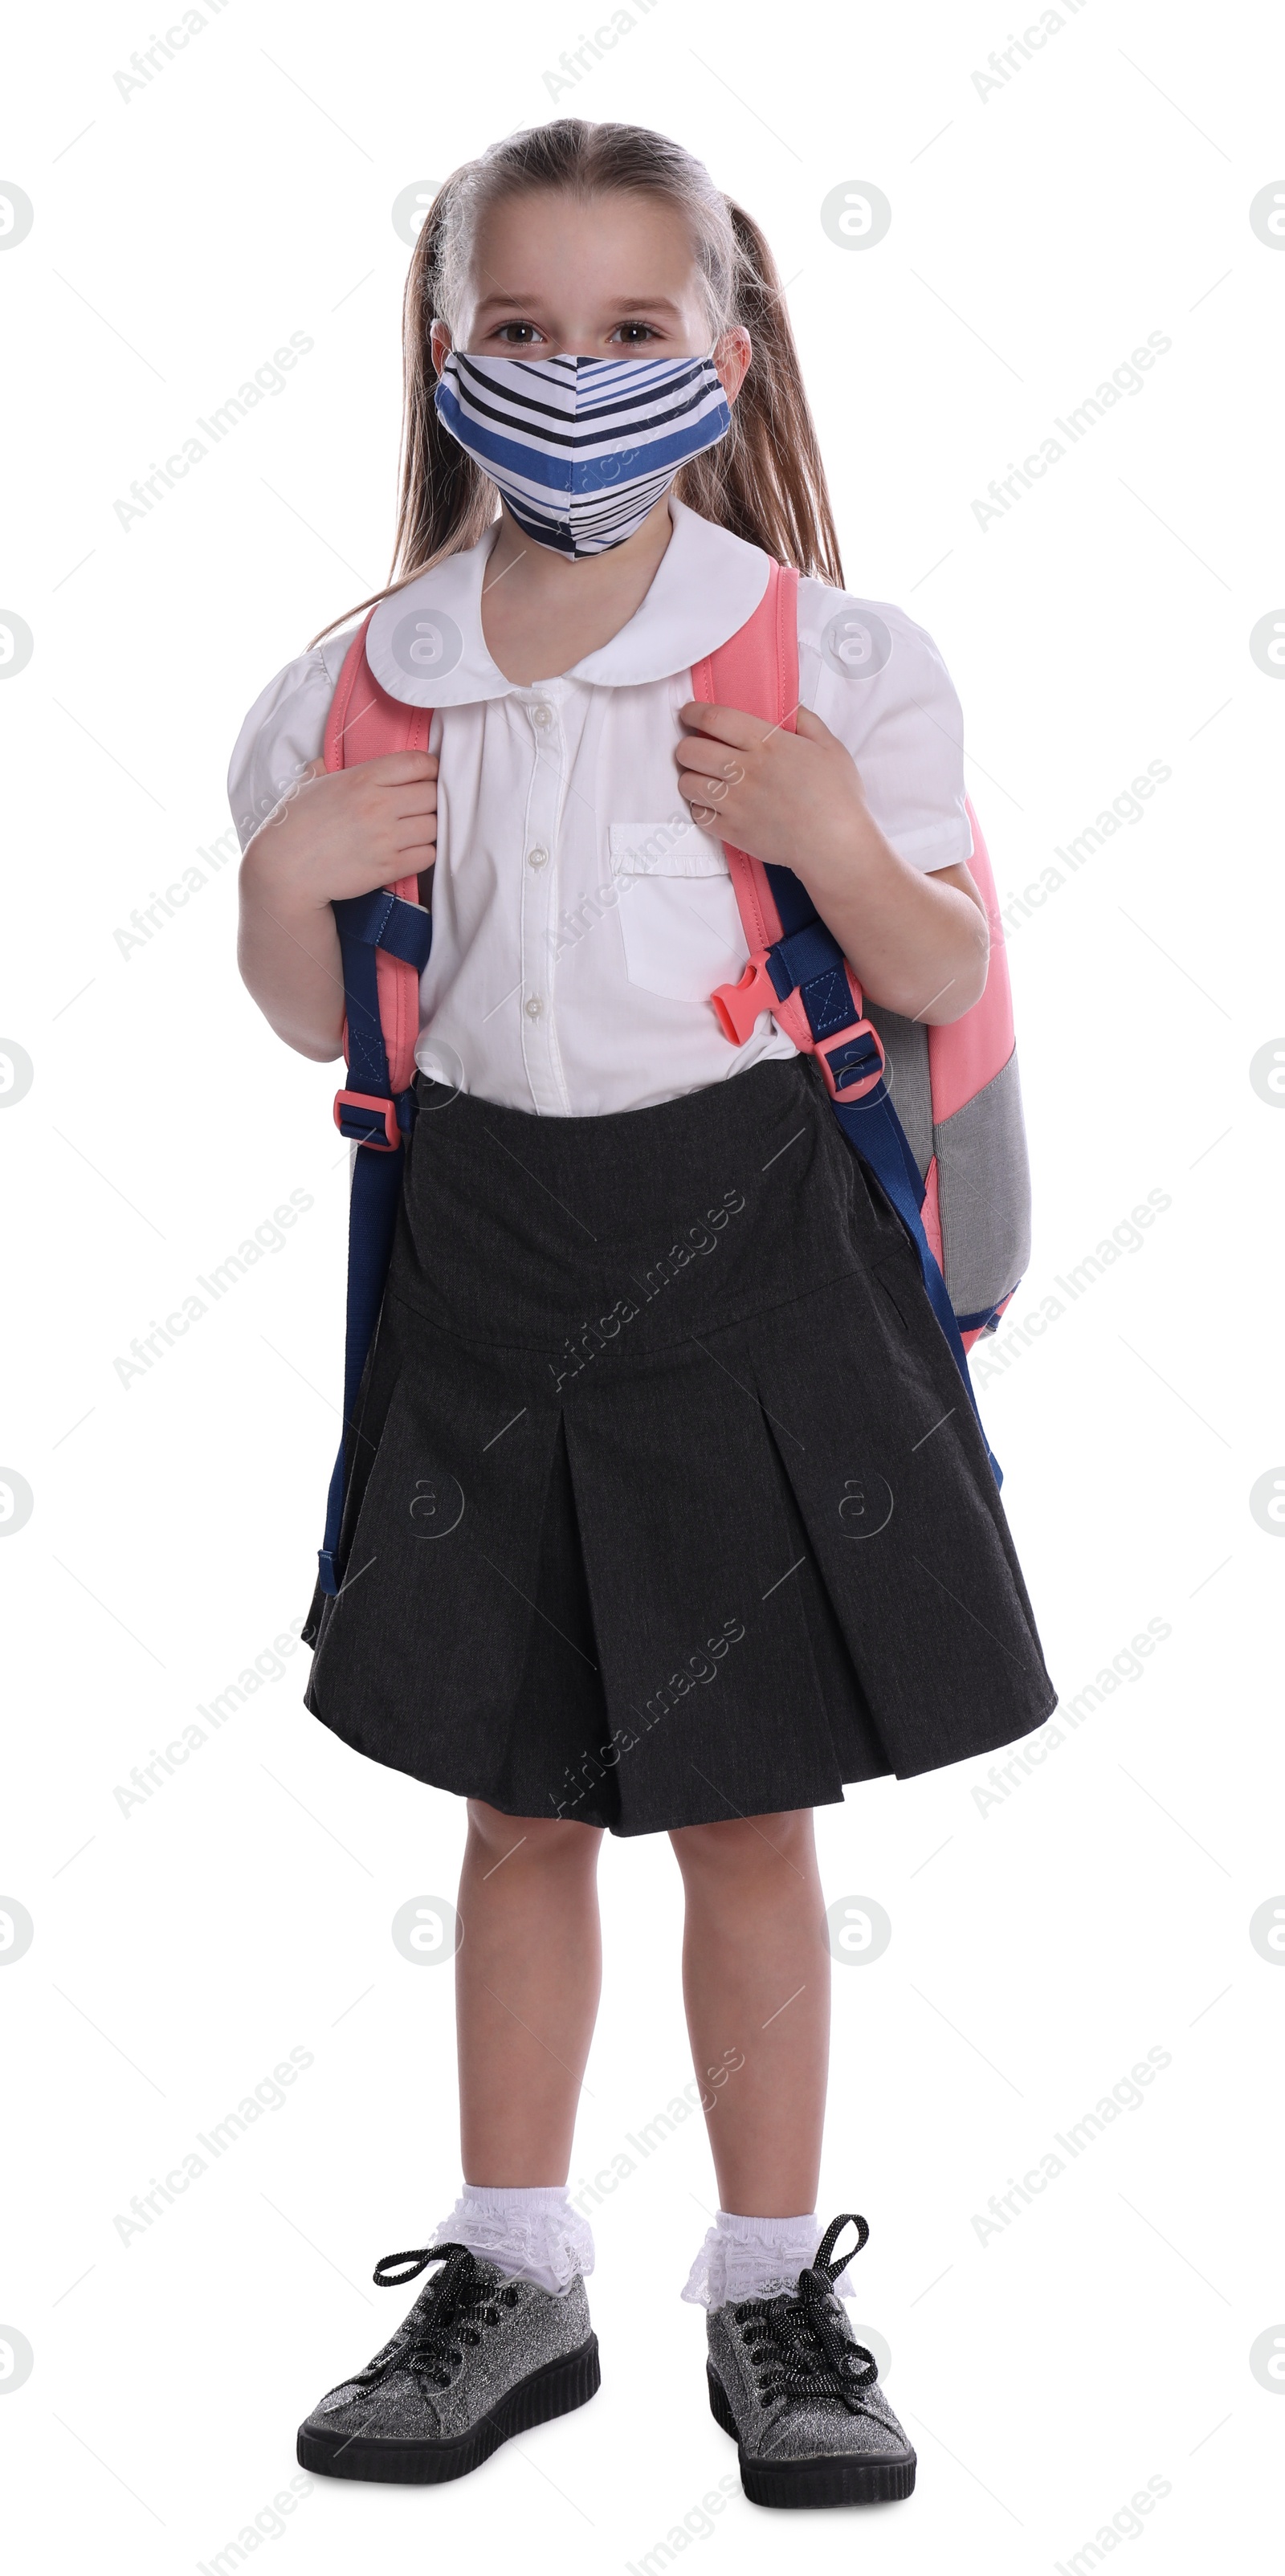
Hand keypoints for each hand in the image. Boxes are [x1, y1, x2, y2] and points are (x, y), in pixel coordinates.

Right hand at [242, 750, 437, 907]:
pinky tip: (409, 851)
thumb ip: (325, 768)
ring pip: (434, 826)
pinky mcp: (388, 867)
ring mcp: (385, 838)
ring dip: (428, 829)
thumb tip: (329, 761)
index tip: (425, 777)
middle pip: (433, 795)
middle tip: (419, 807)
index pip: (418, 763)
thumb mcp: (308, 785)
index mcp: (362, 778)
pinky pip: (428, 856)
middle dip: (431, 800)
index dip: (428, 769)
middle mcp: (378, 805)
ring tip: (413, 831)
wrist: (284, 871)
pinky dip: (423, 853)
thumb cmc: (292, 826)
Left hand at [674, 701, 879, 879]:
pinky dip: (700, 807)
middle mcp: (743, 769)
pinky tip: (712, 805)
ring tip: (702, 778)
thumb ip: (806, 722)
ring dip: (690, 777)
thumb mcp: (830, 747)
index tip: (688, 713)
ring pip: (687, 783)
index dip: (693, 712)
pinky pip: (698, 814)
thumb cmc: (837, 795)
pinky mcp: (731, 830)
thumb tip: (790, 708)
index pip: (714, 718)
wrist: (834, 845)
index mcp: (766, 743)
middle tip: (694, 749)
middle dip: (686, 746)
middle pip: (690, 750)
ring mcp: (734, 802)